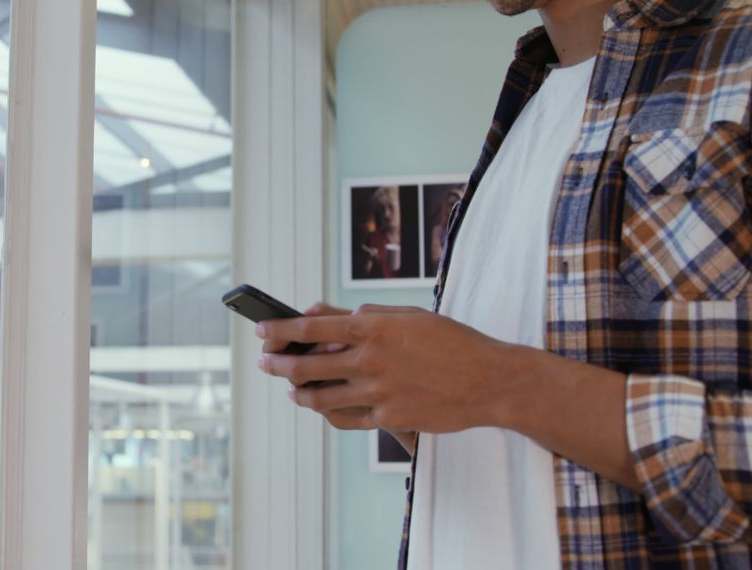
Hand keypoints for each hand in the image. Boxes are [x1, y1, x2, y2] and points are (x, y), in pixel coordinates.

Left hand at [256, 304, 514, 434]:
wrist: (490, 380)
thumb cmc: (451, 341)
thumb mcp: (407, 316)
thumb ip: (364, 316)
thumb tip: (324, 315)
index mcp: (374, 328)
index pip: (311, 328)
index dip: (280, 330)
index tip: (261, 332)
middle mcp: (370, 361)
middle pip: (306, 366)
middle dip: (277, 365)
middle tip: (263, 363)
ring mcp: (378, 393)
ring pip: (320, 397)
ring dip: (297, 393)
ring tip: (289, 389)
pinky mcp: (389, 419)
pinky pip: (346, 418)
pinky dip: (328, 412)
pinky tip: (320, 407)